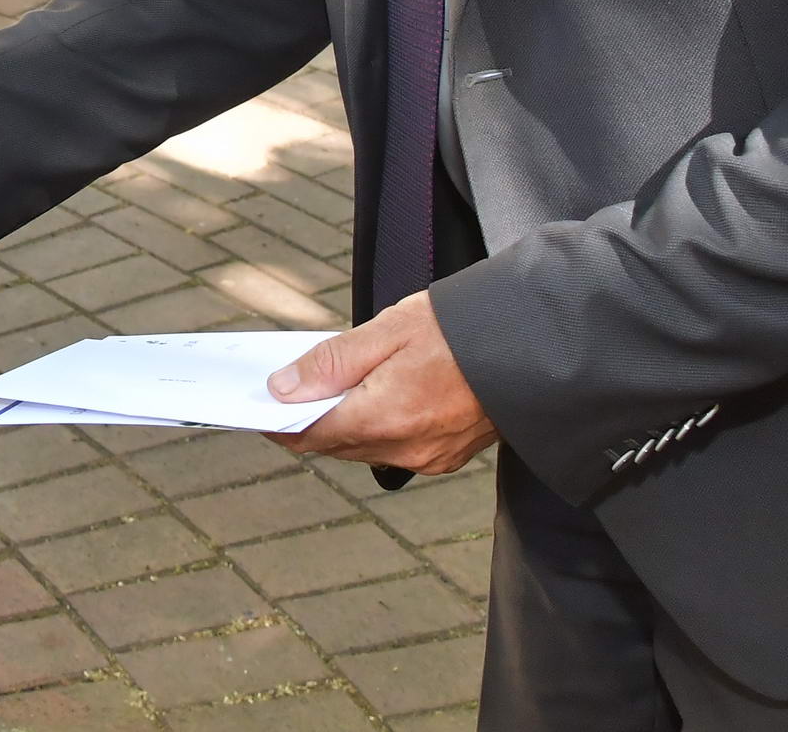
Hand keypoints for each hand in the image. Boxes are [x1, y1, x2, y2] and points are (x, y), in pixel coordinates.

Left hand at [269, 292, 496, 475]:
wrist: (532, 345)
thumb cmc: (464, 329)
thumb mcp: (389, 330)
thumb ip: (332, 362)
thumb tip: (283, 388)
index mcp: (385, 418)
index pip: (310, 434)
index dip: (277, 423)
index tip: (255, 407)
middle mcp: (406, 448)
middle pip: (335, 444)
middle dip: (307, 420)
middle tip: (284, 389)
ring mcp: (430, 457)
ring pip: (363, 448)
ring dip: (340, 424)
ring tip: (323, 388)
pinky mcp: (447, 455)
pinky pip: (393, 447)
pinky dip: (372, 426)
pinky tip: (367, 398)